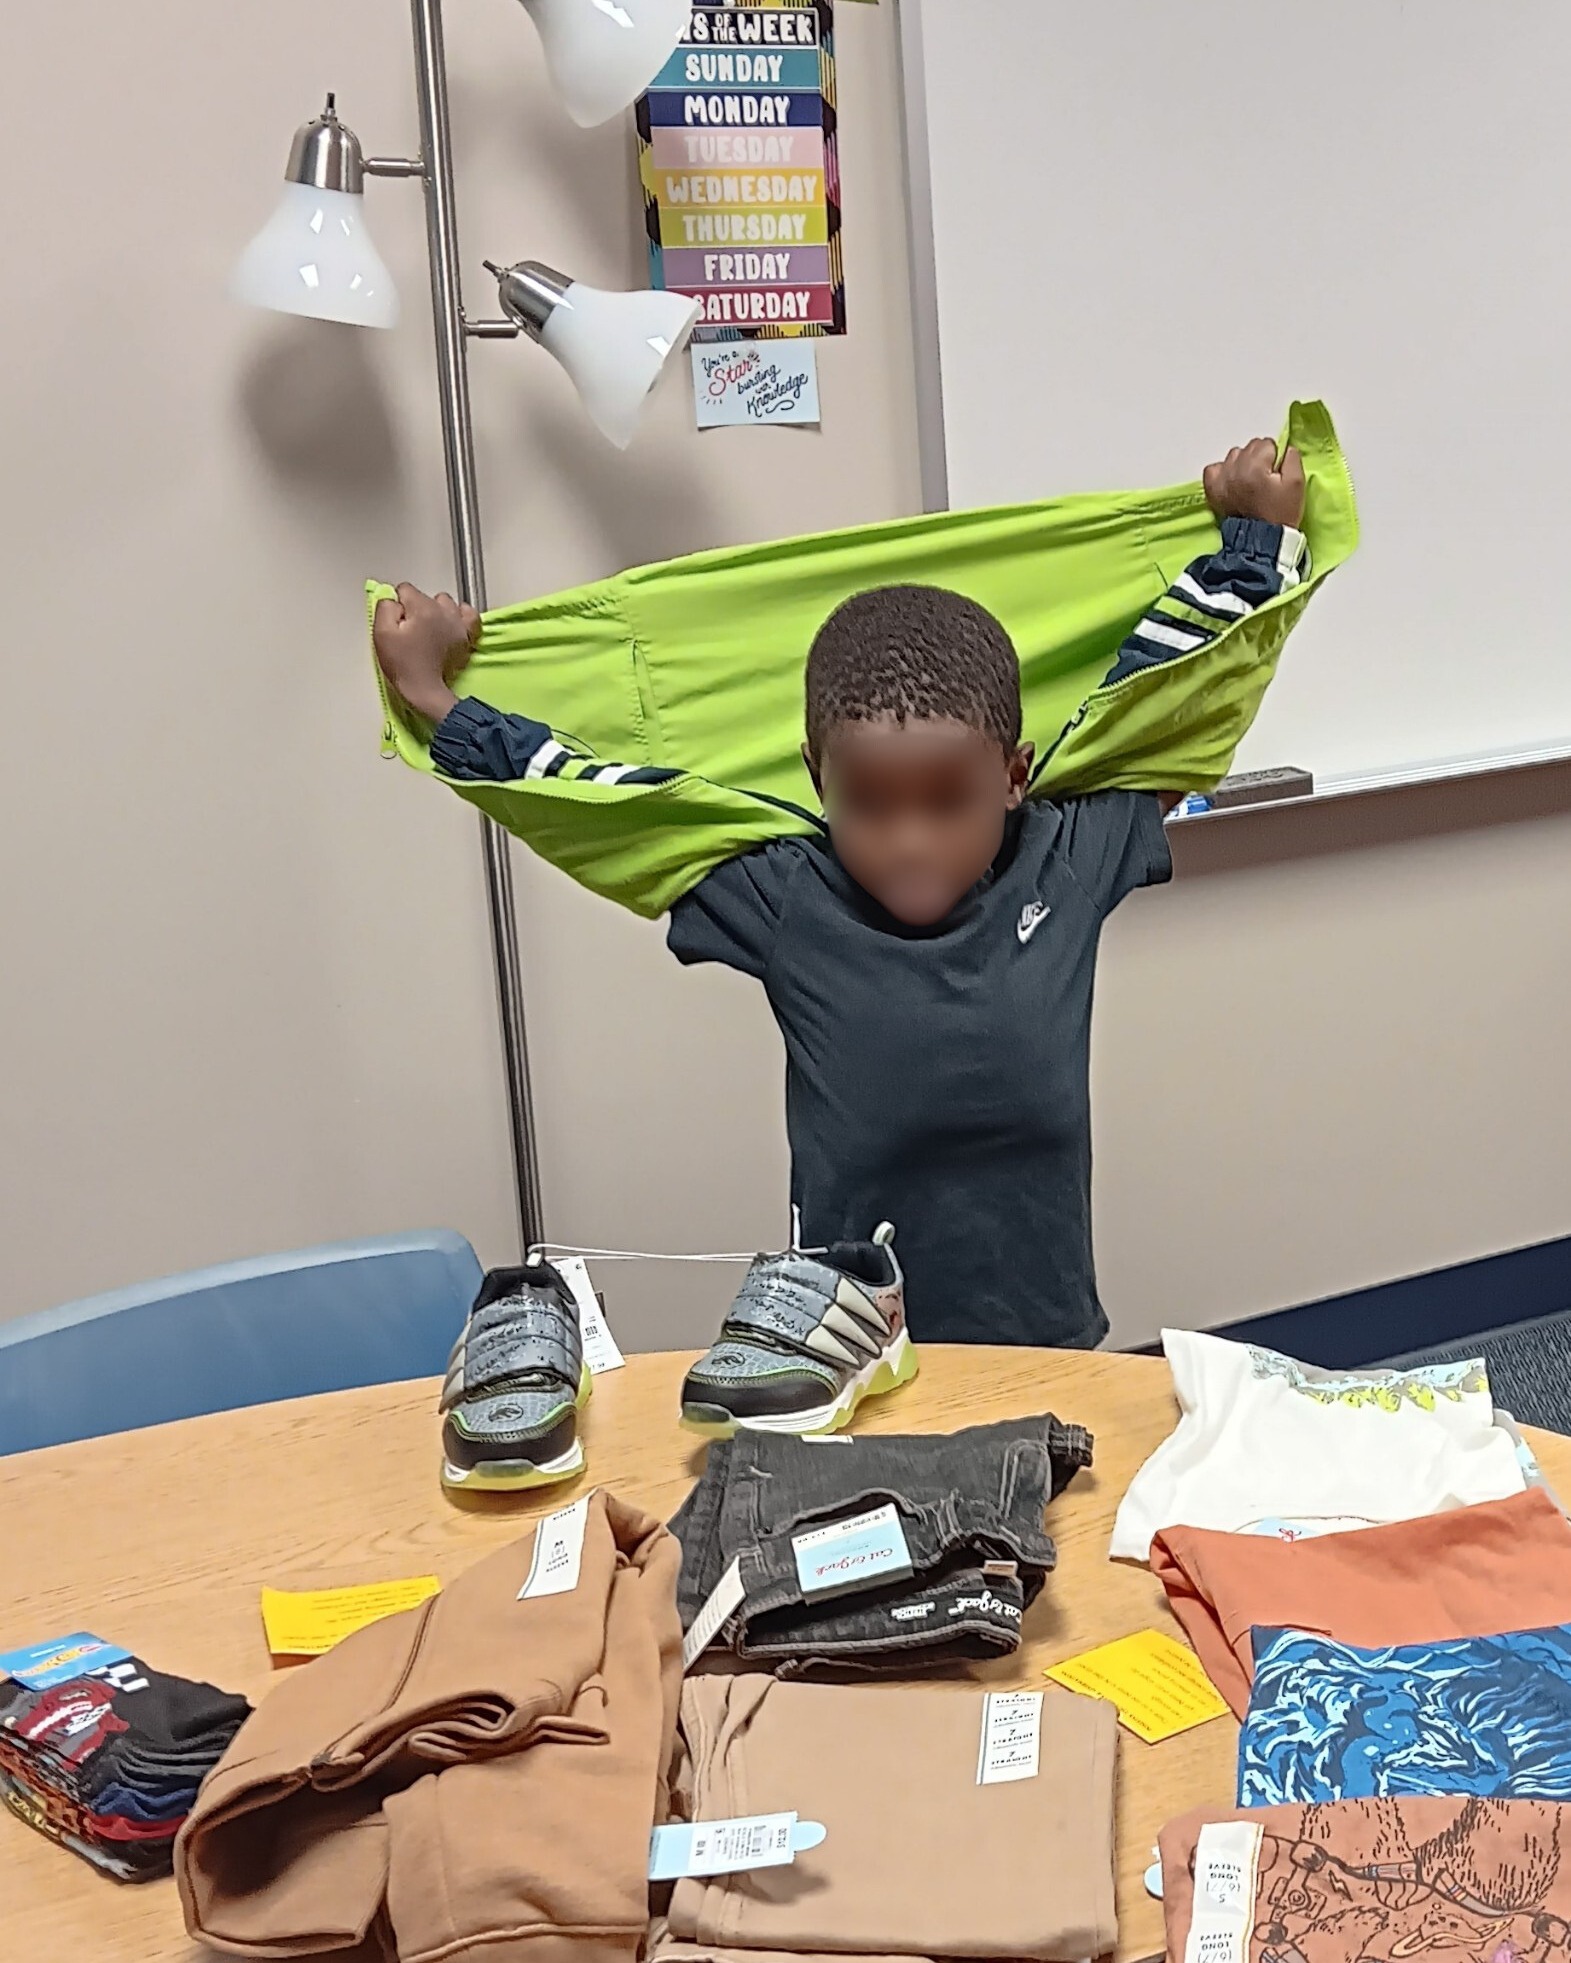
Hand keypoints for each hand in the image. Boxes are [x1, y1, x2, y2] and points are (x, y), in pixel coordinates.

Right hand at [373, 584, 480, 724]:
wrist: (426, 691)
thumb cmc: (404, 665)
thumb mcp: (382, 633)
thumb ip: (385, 608)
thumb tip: (393, 601)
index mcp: (422, 607)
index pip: (405, 589)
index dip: (397, 606)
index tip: (397, 622)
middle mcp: (444, 611)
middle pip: (425, 596)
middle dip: (416, 608)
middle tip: (411, 630)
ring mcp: (458, 623)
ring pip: (445, 603)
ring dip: (437, 611)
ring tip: (429, 629)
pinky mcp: (467, 636)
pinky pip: (469, 614)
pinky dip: (460, 615)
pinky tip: (451, 623)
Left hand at [1203, 437, 1305, 529]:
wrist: (1260, 539)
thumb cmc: (1280, 513)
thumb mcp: (1297, 483)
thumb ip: (1292, 458)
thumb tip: (1285, 448)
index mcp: (1255, 466)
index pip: (1266, 443)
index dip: (1274, 457)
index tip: (1276, 473)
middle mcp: (1235, 469)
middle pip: (1249, 447)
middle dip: (1259, 459)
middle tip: (1264, 480)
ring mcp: (1221, 479)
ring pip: (1234, 456)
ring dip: (1242, 464)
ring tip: (1249, 483)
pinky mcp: (1212, 489)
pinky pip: (1214, 468)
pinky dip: (1223, 471)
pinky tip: (1232, 482)